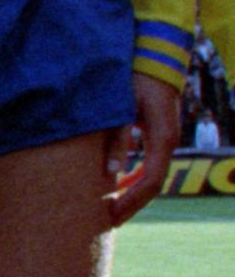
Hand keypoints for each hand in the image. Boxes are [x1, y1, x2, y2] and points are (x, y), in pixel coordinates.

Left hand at [107, 74, 179, 226]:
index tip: (112, 216)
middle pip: (152, 183)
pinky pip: (149, 163)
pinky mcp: (158, 133)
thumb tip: (113, 172)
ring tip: (109, 206)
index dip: (131, 201)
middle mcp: (168, 141)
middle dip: (131, 203)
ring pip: (151, 174)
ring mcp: (165, 138)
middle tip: (108, 220)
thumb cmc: (135, 78)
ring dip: (131, 191)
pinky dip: (133, 176)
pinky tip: (117, 183)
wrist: (154, 56)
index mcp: (162, 138)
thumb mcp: (123, 107)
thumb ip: (118, 137)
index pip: (150, 181)